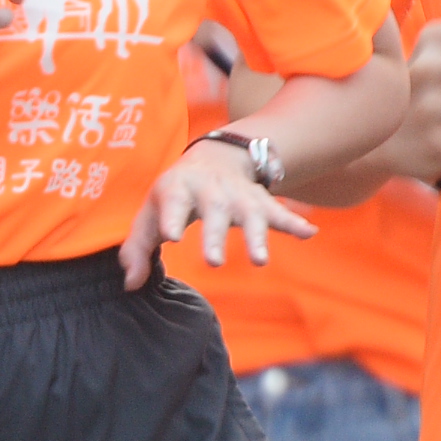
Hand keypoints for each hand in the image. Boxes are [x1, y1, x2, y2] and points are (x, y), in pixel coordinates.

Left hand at [124, 134, 314, 287]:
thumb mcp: (150, 212)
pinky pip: (280, 212)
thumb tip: (131, 285)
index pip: (173, 203)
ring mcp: (239, 195)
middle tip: (212, 262)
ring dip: (257, 236)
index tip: (171, 237)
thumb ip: (137, 249)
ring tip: (259, 261)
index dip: (170, 218)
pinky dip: (294, 223)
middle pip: (215, 212)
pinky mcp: (261, 202)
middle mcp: (211, 190)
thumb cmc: (175, 193)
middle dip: (215, 236)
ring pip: (250, 213)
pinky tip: (308, 233)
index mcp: (178, 188)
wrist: (215, 155)